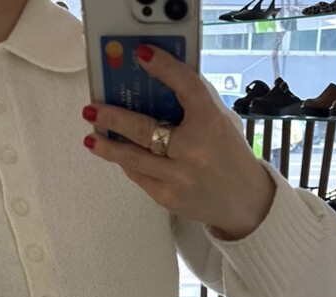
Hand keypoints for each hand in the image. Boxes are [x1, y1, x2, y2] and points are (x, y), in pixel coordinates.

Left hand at [82, 43, 276, 239]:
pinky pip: (139, 176)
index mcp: (210, 124)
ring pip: (133, 158)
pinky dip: (126, 162)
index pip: (185, 87)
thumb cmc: (227, 157)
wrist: (244, 202)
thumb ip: (190, 107)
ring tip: (91, 136)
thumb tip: (150, 89)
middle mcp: (193, 151)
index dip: (164, 68)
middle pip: (144, 129)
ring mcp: (178, 177)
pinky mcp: (168, 198)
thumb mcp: (218, 123)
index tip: (143, 55)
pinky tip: (116, 153)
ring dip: (108, 146)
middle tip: (93, 109)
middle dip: (113, 118)